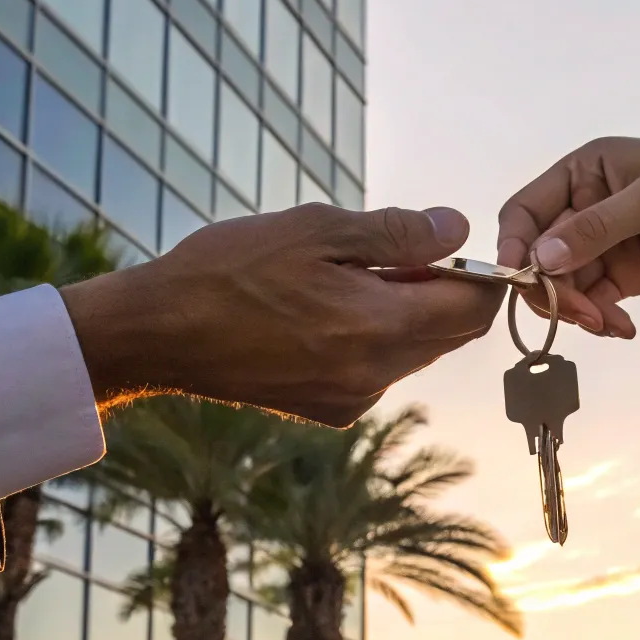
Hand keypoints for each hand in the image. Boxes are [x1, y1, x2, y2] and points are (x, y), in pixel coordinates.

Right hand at [61, 203, 499, 426]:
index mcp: (380, 327)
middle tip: (396, 250)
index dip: (479, 273)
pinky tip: (325, 309)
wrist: (159, 333)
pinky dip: (374, 337)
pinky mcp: (330, 410)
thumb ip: (397, 232)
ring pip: (414, 352)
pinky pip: (379, 369)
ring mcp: (353, 398)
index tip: (453, 244)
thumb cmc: (231, 270)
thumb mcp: (317, 229)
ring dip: (406, 312)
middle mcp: (376, 374)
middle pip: (450, 335)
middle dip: (443, 291)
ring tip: (350, 274)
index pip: (473, 309)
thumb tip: (457, 229)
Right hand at [496, 138, 639, 337]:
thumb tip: (541, 258)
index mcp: (587, 169)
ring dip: (578, 309)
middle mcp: (589, 205)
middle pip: (542, 256)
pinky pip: (598, 302)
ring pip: (568, 285)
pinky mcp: (632, 275)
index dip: (516, 246)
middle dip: (552, 288)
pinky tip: (621, 328)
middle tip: (579, 314)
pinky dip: (602, 318)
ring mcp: (609, 243)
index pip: (527, 210)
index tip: (520, 279)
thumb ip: (596, 228)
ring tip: (606, 324)